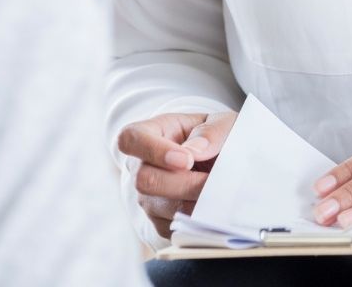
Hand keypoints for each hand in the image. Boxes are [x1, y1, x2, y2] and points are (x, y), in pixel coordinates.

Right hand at [116, 110, 237, 236]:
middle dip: (184, 184)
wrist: (219, 162)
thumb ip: (211, 132)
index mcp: (148, 133)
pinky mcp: (159, 221)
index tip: (187, 160)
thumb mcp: (221, 123)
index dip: (155, 151)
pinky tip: (214, 205)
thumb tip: (194, 151)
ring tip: (220, 192)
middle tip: (212, 181)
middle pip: (145, 181)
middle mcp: (139, 167)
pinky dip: (197, 219)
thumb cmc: (215, 136)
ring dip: (195, 202)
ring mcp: (146, 197)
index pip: (130, 139)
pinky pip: (174, 227)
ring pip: (161, 207)